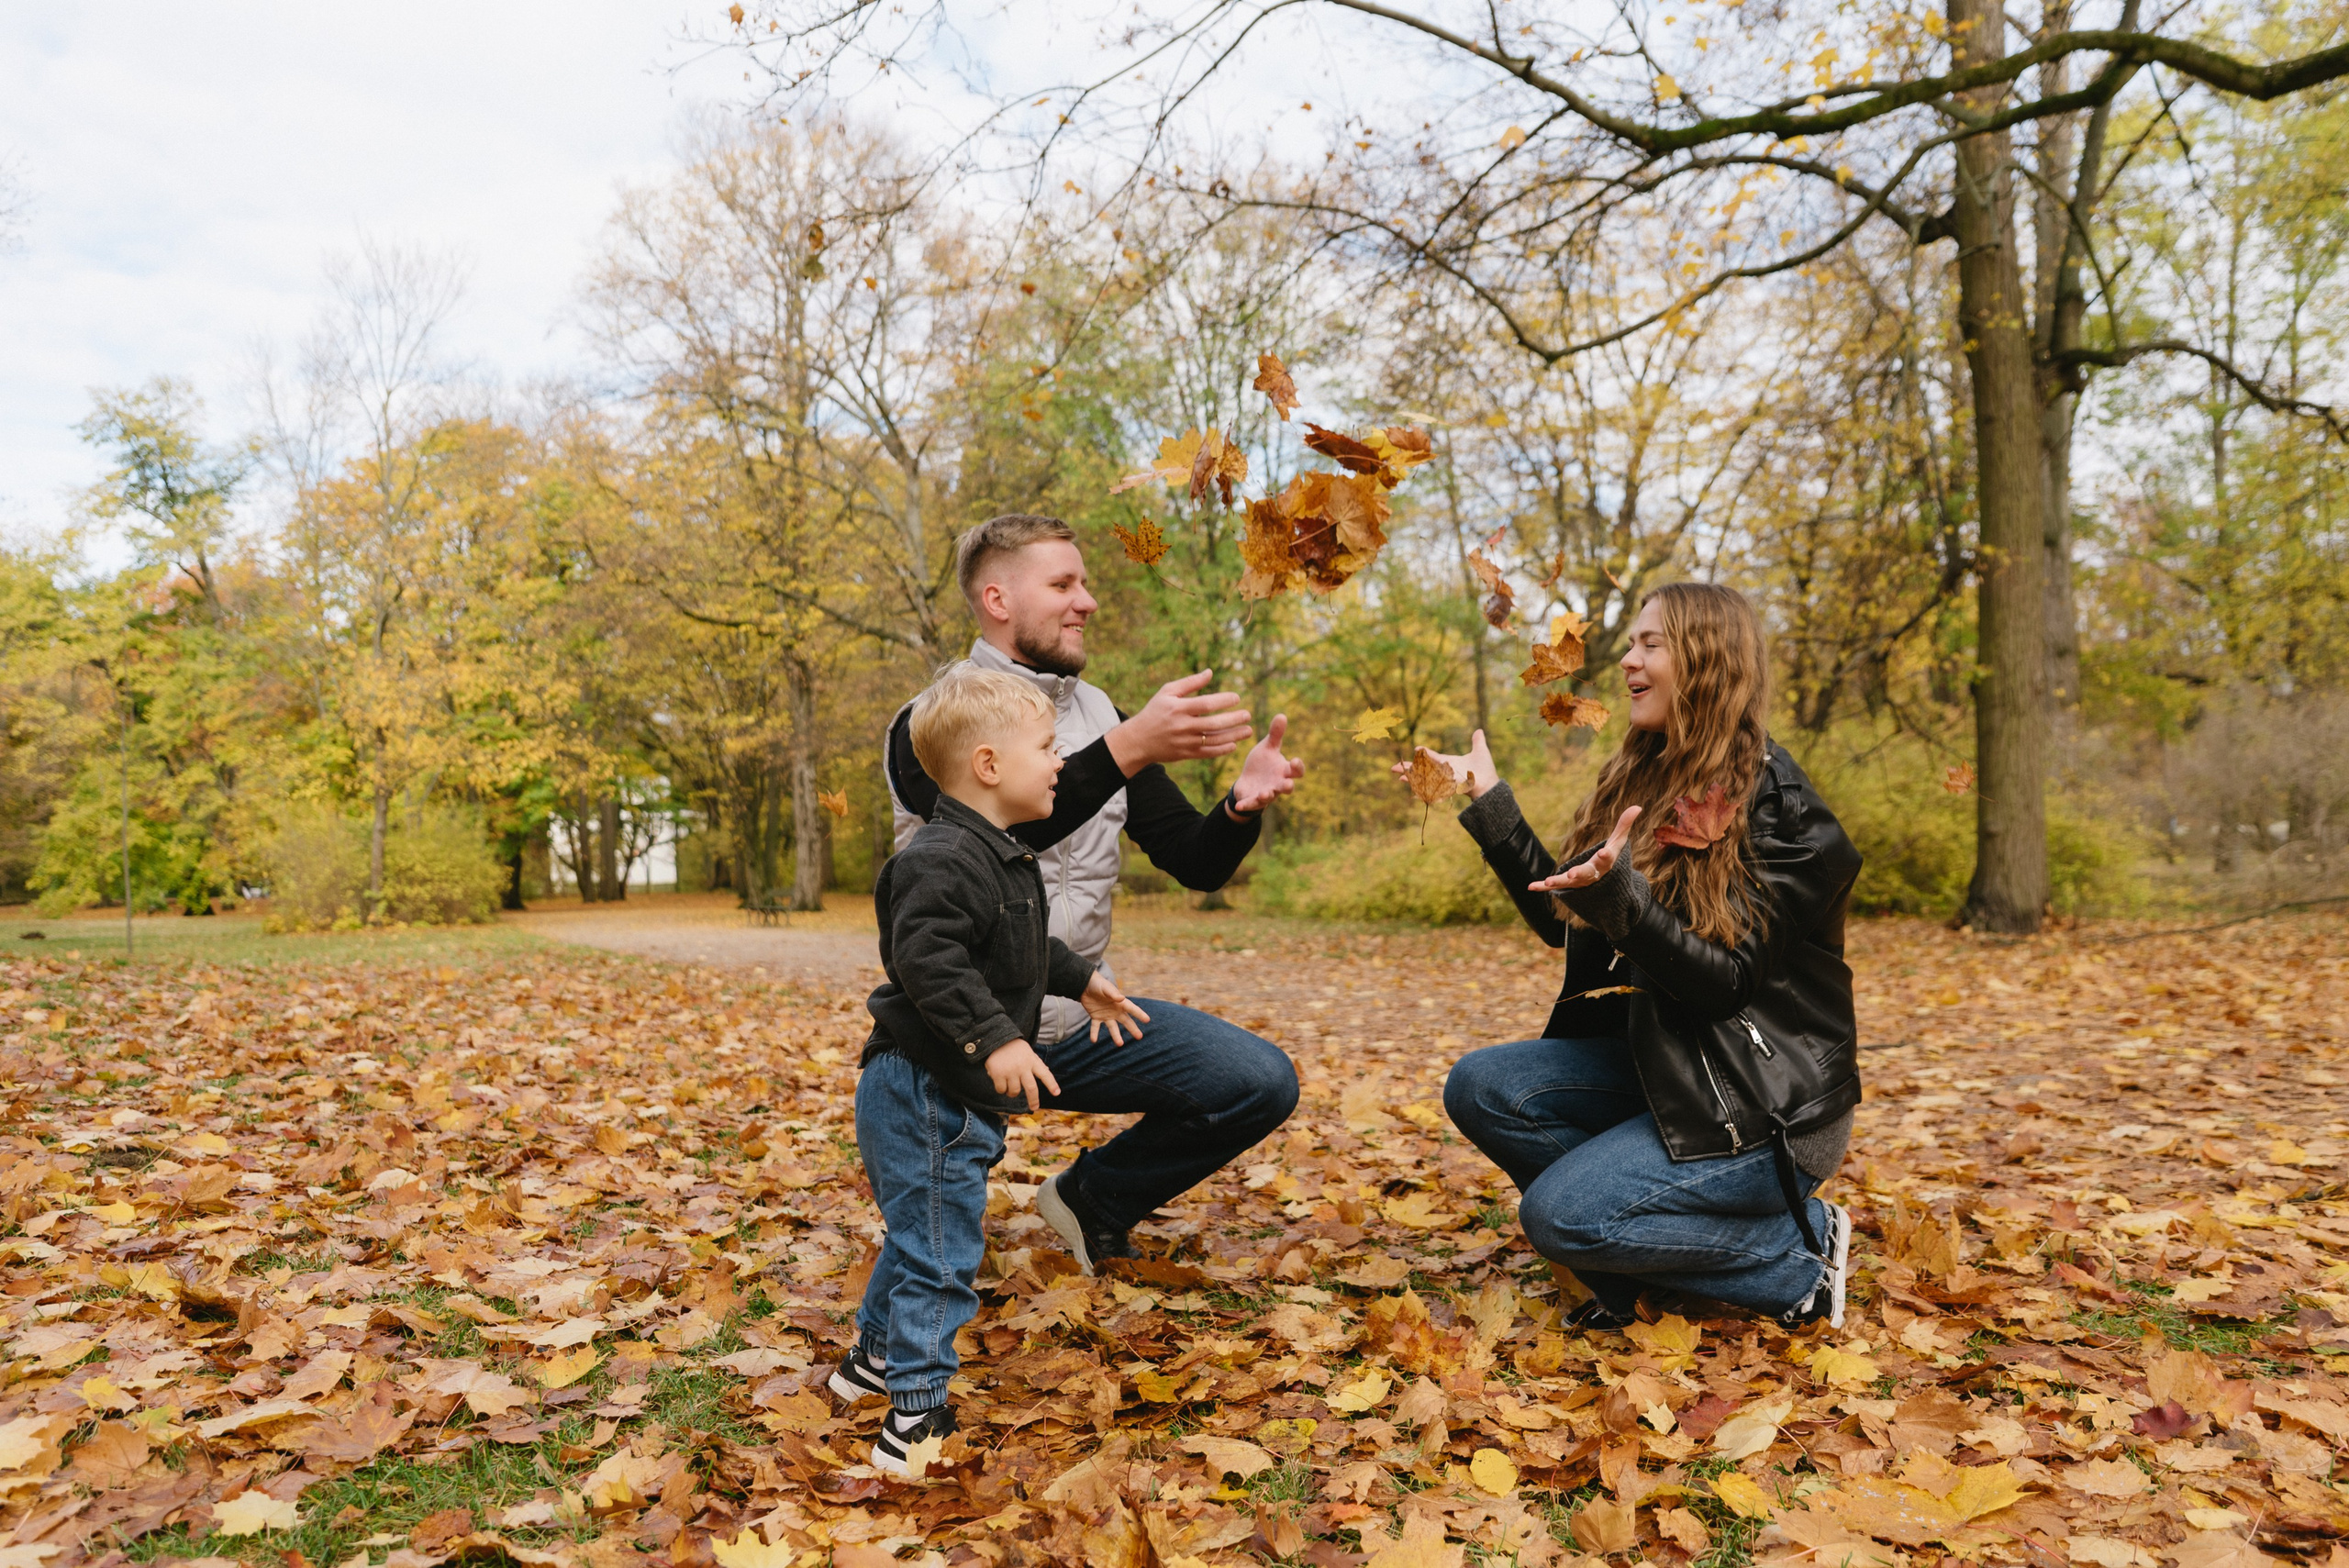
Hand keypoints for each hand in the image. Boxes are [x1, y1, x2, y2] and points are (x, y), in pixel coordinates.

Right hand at [986, 1039, 1060, 1111]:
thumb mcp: (1028, 1053)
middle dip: (1033, 1100)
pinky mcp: (998, 1074)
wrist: (996, 1039)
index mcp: (1032, 1060)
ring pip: (1014, 1091)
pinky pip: (1001, 1090)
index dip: (1051, 1084)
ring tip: (1009, 1086)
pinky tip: (999, 1081)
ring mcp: (1010, 1071)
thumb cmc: (1014, 1048)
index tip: (1057, 1093)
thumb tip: (1046, 1072)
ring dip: (1012, 1093)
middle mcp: (1023, 1067)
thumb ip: (1036, 1063)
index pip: (1045, 1074)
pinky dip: (1001, 1089)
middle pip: (1031, 1088)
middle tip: (1034, 1107)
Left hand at [1079, 970, 1150, 1044]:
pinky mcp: (1095, 1017)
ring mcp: (1106, 1015)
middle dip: (1133, 1029)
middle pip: (1126, 1021)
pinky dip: (1094, 1033)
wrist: (1085, 985)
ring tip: (1120, 1044)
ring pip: (1113, 1027)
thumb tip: (1121, 998)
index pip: (1132, 1009)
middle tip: (1139, 1037)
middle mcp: (1115, 1011)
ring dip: (1116, 1036)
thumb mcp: (1106, 988)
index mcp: (1120, 1003)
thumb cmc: (1098, 984)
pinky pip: (1095, 1027)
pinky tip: (1093, 1040)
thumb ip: (1113, 994)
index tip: (1147, 1020)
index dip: (1139, 1014)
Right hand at [1104, 670, 1252, 772]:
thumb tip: (1210, 672)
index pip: (1205, 704)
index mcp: (1178, 708)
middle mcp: (1182, 726)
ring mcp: (1185, 742)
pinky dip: (1222, 750)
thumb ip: (1190, 683)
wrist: (1139, 740)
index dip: (1223, 701)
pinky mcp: (1186, 754)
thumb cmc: (1155, 711)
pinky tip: (1233, 744)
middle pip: (1213, 723)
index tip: (1236, 698)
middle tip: (1247, 715)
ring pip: (1214, 740)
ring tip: (1248, 730)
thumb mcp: (1167, 693)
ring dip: (1233, 736)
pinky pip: (1208, 753)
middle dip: (1233, 719)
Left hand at [1229, 714, 1304, 814]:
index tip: (1296, 760)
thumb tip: (1282, 714)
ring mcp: (1266, 793)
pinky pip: (1251, 804)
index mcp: (1284, 770)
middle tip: (1288, 784)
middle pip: (1287, 787)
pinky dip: (1246, 805)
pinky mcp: (1253, 801)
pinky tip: (1239, 806)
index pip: (1296, 770)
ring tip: (1265, 793)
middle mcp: (1278, 784)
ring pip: (1270, 796)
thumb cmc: (1262, 763)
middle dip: (1288, 786)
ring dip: (1268, 795)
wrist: (1248, 780)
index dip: (1298, 767)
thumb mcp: (1267, 747)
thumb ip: (1275, 734)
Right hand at [1390, 727, 1498, 799]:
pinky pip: (1429, 783)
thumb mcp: (1480, 751)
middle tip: (1392, 769)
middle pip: (1422, 770)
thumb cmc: (1485, 770)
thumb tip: (1479, 731)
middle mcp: (1444, 771)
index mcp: (1449, 763)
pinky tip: (1408, 781)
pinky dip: (1419, 783)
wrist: (1489, 784)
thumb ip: (1477, 742)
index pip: (1432, 758)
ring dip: (1410, 776)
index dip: (1424, 754)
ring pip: (1423, 777)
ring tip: (1397, 775)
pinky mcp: (1444, 784)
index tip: (1416, 749)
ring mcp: (1443, 778)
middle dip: (1408, 769)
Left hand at [1530, 806, 1641, 892]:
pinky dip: (1542, 888)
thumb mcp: (1617, 842)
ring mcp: (1578, 881)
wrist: (1603, 884)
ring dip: (1559, 882)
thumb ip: (1624, 825)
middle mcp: (1592, 874)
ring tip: (1549, 881)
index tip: (1604, 851)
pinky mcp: (1566, 885)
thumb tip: (1638, 806)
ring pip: (1568, 883)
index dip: (1606, 855)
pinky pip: (1554, 887)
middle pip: (1586, 874)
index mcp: (1604, 863)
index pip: (1607, 859)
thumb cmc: (1610, 857)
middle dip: (1579, 874)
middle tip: (1571, 874)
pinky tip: (1531, 886)